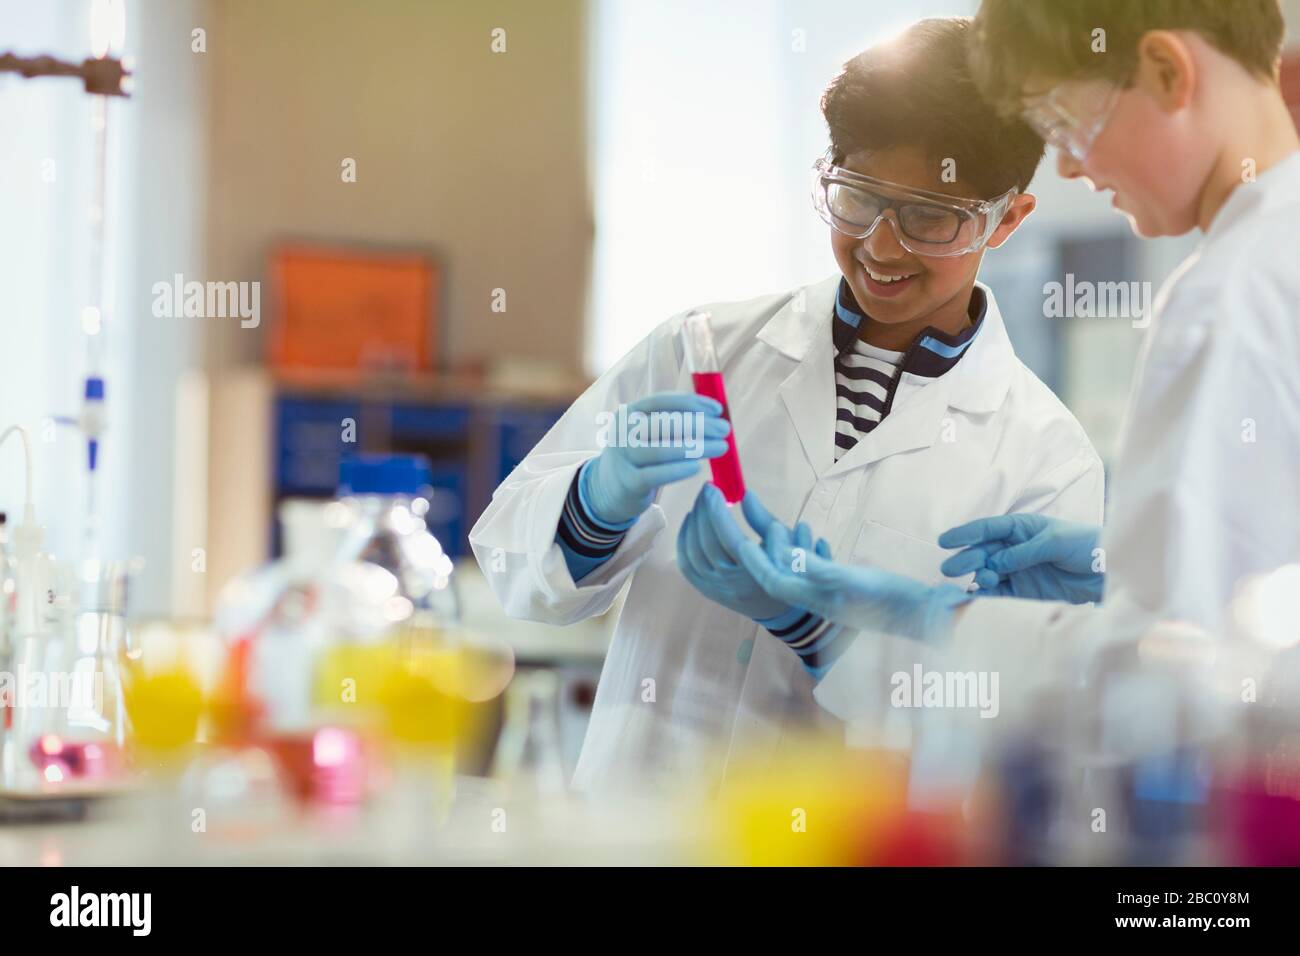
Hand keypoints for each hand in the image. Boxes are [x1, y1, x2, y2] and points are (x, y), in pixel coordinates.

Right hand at [583, 392, 730, 524]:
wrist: (608, 488)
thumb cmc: (640, 455)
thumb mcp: (648, 432)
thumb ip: (674, 421)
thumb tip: (715, 415)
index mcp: (630, 413)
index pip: (661, 401)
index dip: (691, 403)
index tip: (717, 409)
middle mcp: (623, 432)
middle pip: (664, 424)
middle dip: (700, 425)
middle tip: (725, 430)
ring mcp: (624, 458)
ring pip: (661, 450)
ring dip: (696, 447)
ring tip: (721, 447)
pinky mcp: (628, 483)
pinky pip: (656, 475)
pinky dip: (678, 470)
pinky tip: (697, 467)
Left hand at [677, 484, 829, 621]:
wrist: (781, 605)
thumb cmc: (786, 567)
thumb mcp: (785, 542)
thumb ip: (763, 519)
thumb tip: (745, 494)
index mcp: (756, 572)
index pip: (729, 538)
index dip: (717, 511)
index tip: (713, 488)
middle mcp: (733, 584)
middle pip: (707, 544)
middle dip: (703, 512)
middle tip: (705, 489)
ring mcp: (717, 590)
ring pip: (693, 554)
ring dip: (692, 524)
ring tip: (699, 503)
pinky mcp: (707, 592)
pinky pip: (687, 566)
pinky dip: (683, 542)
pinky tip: (689, 522)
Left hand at [715, 494, 968, 641]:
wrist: (926, 616)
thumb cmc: (894, 601)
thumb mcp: (856, 582)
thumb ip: (824, 571)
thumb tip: (794, 558)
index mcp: (815, 599)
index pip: (772, 581)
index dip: (754, 560)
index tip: (740, 538)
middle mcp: (818, 598)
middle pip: (781, 571)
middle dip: (767, 546)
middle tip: (760, 518)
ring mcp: (831, 594)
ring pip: (798, 568)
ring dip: (787, 545)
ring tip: (780, 521)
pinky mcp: (845, 588)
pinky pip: (817, 567)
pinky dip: (810, 549)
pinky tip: (813, 534)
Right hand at [938, 513, 1103, 603]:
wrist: (1111, 573)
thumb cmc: (1087, 546)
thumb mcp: (1055, 542)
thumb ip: (1023, 552)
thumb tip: (995, 561)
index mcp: (1022, 529)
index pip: (988, 529)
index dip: (966, 534)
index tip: (945, 541)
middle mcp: (1015, 549)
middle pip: (984, 552)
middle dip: (967, 558)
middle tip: (950, 569)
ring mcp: (1018, 570)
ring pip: (988, 573)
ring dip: (979, 576)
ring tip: (981, 580)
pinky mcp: (1024, 592)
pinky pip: (1000, 594)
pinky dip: (988, 596)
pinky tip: (980, 597)